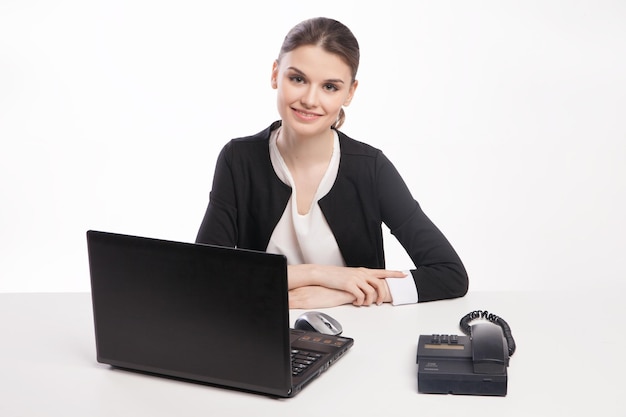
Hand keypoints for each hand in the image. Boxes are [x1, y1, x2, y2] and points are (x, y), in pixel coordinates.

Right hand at [288, 265, 405, 305]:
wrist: (323, 274)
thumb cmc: (336, 276)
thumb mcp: (351, 275)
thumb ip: (361, 279)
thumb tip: (368, 287)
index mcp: (364, 271)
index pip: (383, 271)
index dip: (394, 274)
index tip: (404, 275)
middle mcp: (362, 274)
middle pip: (380, 284)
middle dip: (382, 295)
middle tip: (379, 303)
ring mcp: (356, 279)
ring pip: (371, 292)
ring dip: (370, 301)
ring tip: (365, 304)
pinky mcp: (349, 285)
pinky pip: (361, 296)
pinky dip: (360, 302)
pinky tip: (356, 303)